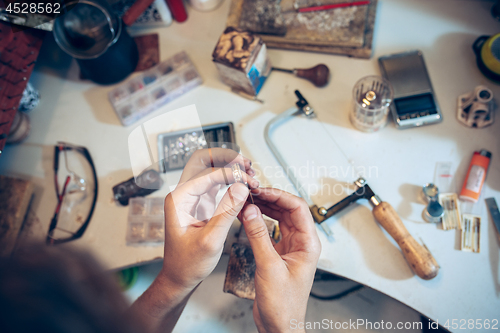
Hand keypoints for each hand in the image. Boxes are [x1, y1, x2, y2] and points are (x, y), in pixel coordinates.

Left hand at [161, 149, 257, 290]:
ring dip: (230, 167)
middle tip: (247, 164)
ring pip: (210, 168)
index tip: (249, 181)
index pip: (207, 174)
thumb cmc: (188, 262)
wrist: (179, 276)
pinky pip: (215, 183)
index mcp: (179, 199)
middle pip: (203, 160)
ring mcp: (192, 197)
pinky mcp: (200, 203)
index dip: (231, 174)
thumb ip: (226, 212)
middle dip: (226, 157)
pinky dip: (230, 180)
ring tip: (250, 172)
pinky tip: (244, 184)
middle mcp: (183, 193)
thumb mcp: (210, 240)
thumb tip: (242, 187)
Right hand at [239, 188, 320, 332]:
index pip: (297, 208)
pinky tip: (247, 217)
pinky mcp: (278, 254)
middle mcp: (301, 243)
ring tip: (247, 201)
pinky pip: (269, 231)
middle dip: (269, 199)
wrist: (279, 326)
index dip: (279, 195)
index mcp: (308, 244)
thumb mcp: (269, 267)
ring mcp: (289, 248)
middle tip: (250, 192)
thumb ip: (258, 237)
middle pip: (287, 210)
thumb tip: (251, 211)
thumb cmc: (283, 304)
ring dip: (264, 209)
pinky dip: (258, 222)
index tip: (261, 190)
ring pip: (278, 219)